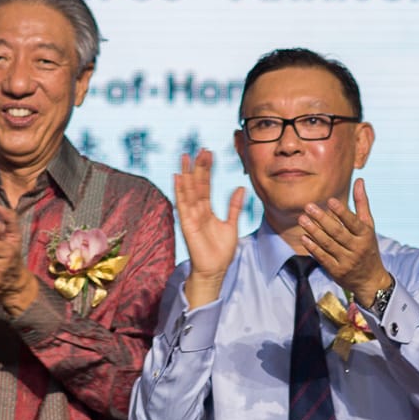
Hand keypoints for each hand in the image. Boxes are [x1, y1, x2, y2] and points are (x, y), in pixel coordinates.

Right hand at [174, 149, 244, 307]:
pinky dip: (180, 191)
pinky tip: (178, 177)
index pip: (206, 185)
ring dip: (187, 174)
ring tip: (185, 157)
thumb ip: (234, 207)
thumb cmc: (221, 251)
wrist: (214, 270)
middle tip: (200, 149)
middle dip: (198, 167)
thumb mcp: (232, 225)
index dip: (207, 169)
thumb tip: (240, 187)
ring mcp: (191, 217)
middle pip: (196, 184)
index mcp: (207, 211)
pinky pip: (183, 205)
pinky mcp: (187, 224)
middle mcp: (197, 211)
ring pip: (188, 191)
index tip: (208, 153)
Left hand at [301, 181, 391, 300]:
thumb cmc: (368, 247)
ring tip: (302, 219)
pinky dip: (313, 248)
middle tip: (308, 207)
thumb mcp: (368, 226)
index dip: (342, 212)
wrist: (370, 280)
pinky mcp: (336, 271)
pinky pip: (323, 258)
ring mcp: (346, 261)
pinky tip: (304, 237)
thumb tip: (359, 180)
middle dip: (322, 219)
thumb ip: (362, 204)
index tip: (329, 200)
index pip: (353, 222)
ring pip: (328, 244)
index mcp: (366, 235)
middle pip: (337, 232)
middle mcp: (357, 248)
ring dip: (314, 231)